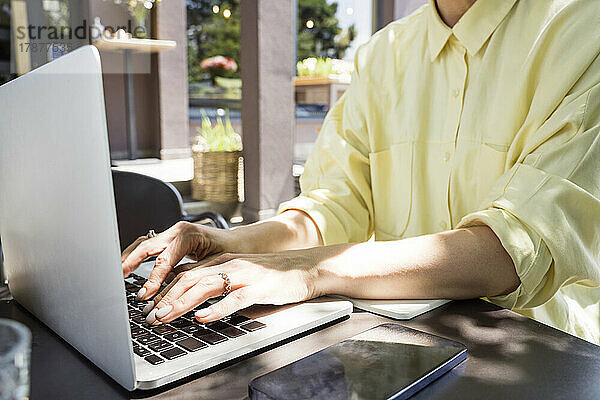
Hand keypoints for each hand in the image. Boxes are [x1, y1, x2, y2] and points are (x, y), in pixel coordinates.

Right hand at [121, 221, 232, 299]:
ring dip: (130, 258)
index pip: (164, 259)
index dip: (153, 279)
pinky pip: (150, 246)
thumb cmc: (232, 253)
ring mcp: (173, 233)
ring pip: (144, 243)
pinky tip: (127, 269)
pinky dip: (137, 256)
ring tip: (117, 275)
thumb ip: (192, 275)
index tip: (145, 295)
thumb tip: (173, 291)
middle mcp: (178, 230)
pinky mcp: (171, 239)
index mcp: (188, 235)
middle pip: (147, 246)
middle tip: (118, 281)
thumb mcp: (214, 265)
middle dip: (131, 264)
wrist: (241, 243)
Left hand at [143, 250, 319, 324]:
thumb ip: (218, 281)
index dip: (163, 291)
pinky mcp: (259, 287)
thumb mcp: (240, 273)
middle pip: (189, 279)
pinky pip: (234, 299)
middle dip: (165, 299)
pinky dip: (216, 309)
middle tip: (151, 317)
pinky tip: (203, 317)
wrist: (306, 267)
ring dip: (182, 303)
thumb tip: (193, 297)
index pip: (185, 274)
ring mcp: (244, 275)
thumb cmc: (273, 274)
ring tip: (166, 316)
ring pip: (205, 286)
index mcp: (222, 261)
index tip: (149, 307)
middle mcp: (229, 264)